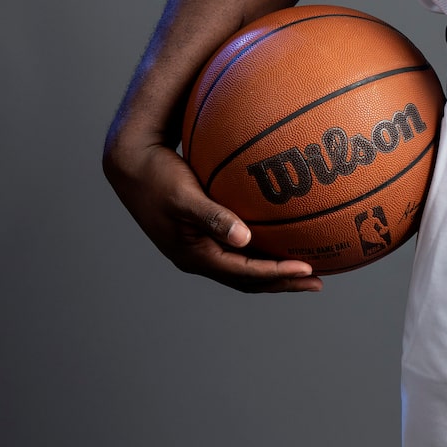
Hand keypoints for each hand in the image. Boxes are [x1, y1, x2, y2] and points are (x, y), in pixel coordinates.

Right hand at [103, 136, 322, 291]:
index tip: (308, 268)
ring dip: (274, 270)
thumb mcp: (184, 196)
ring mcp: (198, 248)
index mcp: (193, 256)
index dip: (278, 274)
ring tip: (305, 267)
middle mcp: (197, 257)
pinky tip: (279, 236)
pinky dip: (260, 250)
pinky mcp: (199, 234)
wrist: (130, 164)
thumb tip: (245, 238)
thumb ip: (213, 217)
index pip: (244, 274)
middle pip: (248, 280)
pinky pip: (237, 248)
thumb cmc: (157, 175)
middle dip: (283, 281)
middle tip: (317, 280)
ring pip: (243, 268)